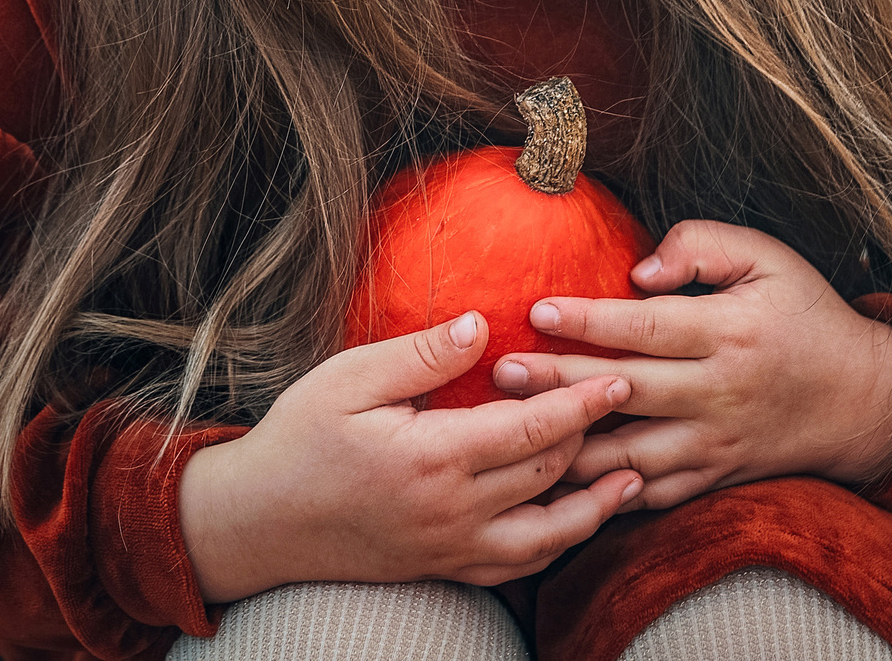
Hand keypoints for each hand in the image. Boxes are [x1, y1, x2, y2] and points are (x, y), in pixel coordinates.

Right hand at [178, 310, 643, 601]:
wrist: (258, 521)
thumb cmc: (299, 439)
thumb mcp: (349, 378)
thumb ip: (422, 353)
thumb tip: (484, 324)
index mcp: (433, 457)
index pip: (531, 428)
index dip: (582, 402)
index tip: (617, 375)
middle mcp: (451, 511)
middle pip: (548, 475)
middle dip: (596, 441)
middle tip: (634, 409)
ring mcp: (448, 547)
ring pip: (544, 535)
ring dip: (593, 507)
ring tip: (634, 480)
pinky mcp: (441, 567)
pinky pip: (514, 567)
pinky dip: (554, 546)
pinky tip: (573, 524)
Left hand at [488, 220, 891, 510]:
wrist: (862, 399)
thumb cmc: (805, 315)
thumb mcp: (769, 258)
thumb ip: (703, 245)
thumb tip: (641, 267)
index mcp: (729, 333)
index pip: (646, 328)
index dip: (590, 321)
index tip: (538, 311)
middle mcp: (719, 393)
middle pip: (625, 392)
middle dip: (558, 383)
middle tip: (501, 372)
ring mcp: (714, 443)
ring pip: (628, 453)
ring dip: (568, 444)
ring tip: (513, 430)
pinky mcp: (712, 477)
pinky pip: (649, 493)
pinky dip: (601, 492)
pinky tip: (556, 480)